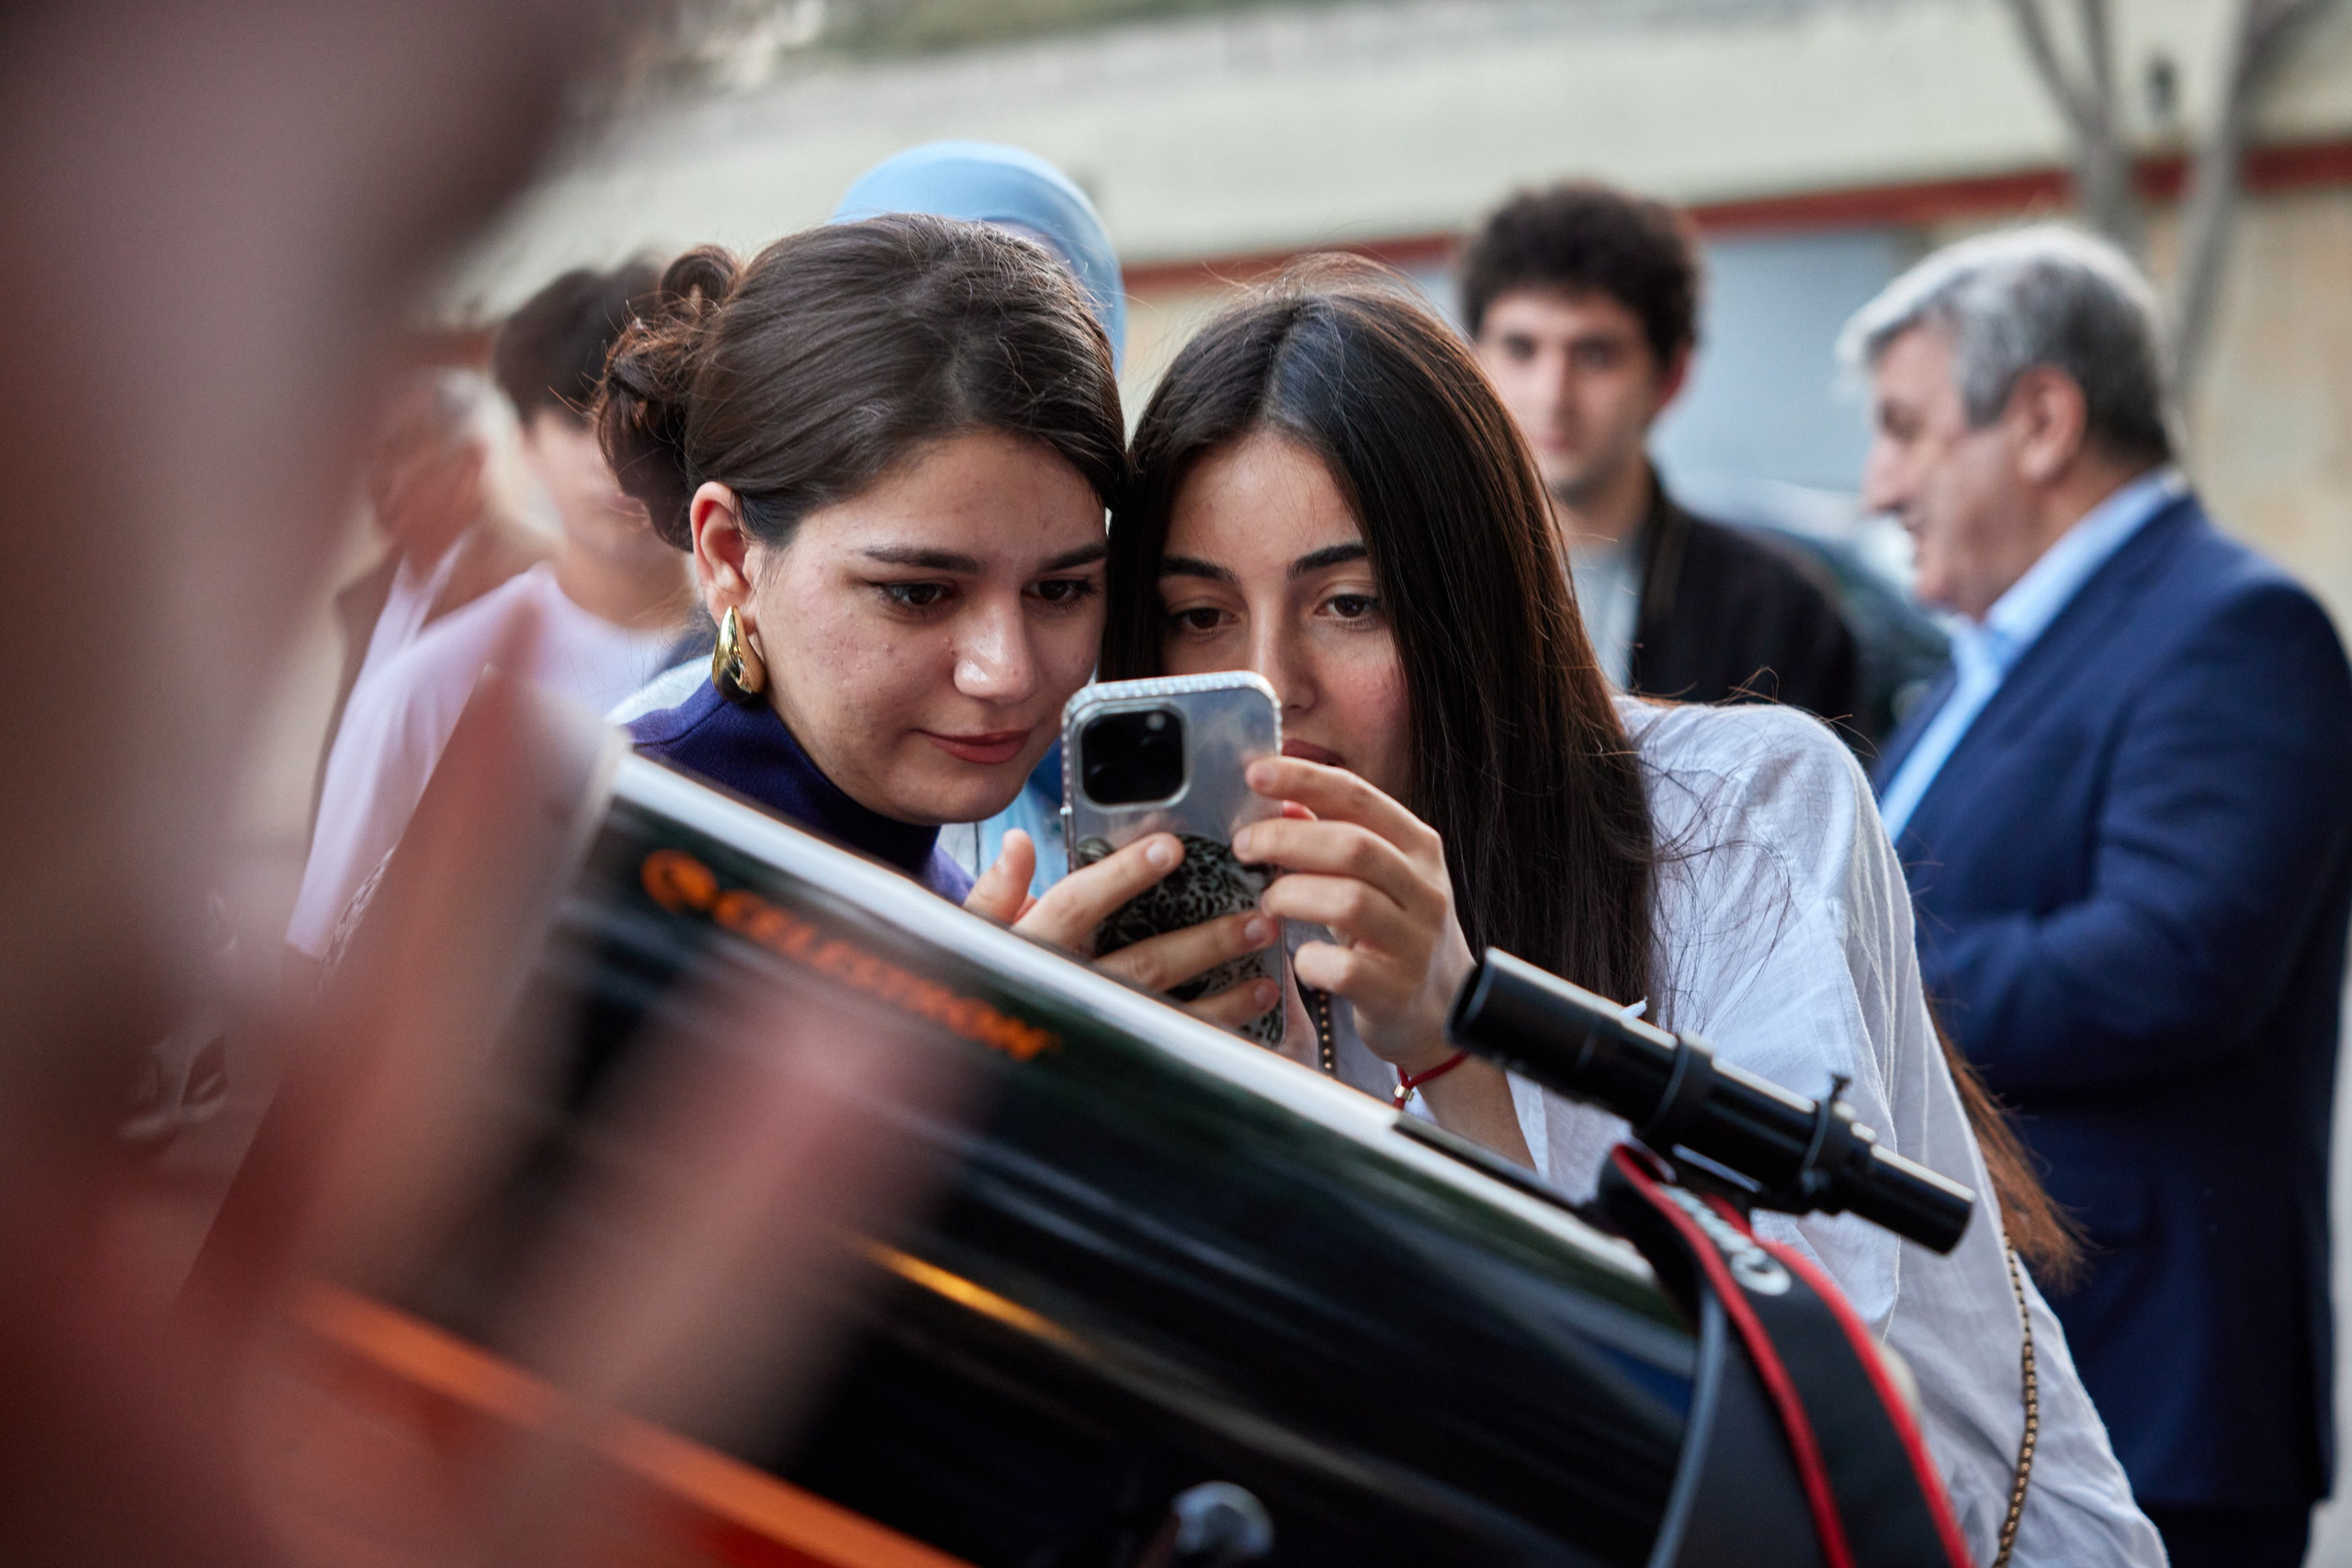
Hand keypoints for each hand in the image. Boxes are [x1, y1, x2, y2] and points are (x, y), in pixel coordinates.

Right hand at [969, 830, 1279, 1031]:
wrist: (967, 1068)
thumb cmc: (978, 986)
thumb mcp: (972, 936)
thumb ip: (998, 892)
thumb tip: (1020, 842)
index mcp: (1033, 949)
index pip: (1079, 905)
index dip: (1123, 876)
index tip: (1171, 848)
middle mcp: (1068, 992)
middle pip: (1143, 962)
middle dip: (1206, 941)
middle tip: (1257, 918)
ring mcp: (1095, 1031)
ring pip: (1168, 1012)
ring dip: (1225, 994)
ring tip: (1268, 969)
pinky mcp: (1118, 1062)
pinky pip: (1173, 1049)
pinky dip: (1217, 1031)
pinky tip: (1253, 1012)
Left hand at [1232, 756, 1474, 1074]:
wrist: (1443, 1010)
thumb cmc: (1395, 933)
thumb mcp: (1374, 876)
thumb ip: (1333, 834)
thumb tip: (1282, 797)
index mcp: (1418, 847)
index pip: (1358, 796)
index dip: (1304, 780)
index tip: (1257, 773)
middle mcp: (1424, 888)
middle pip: (1353, 845)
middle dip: (1286, 839)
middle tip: (1245, 846)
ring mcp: (1415, 940)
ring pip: (1349, 901)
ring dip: (1292, 896)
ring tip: (1270, 904)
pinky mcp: (1397, 989)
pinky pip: (1344, 968)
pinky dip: (1309, 960)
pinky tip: (1301, 960)